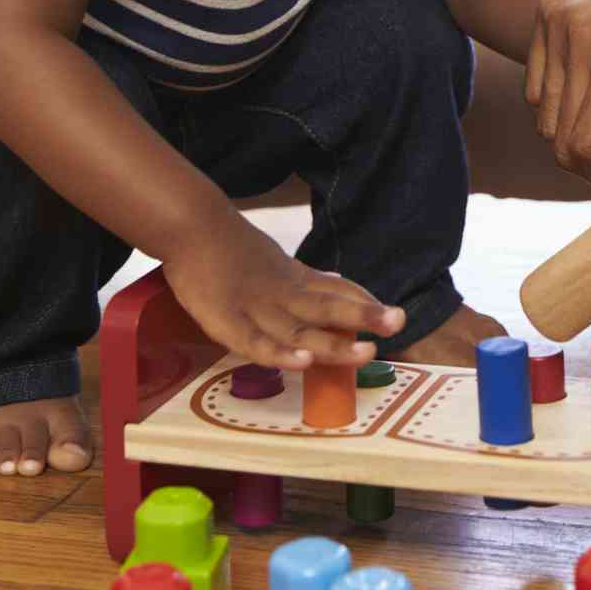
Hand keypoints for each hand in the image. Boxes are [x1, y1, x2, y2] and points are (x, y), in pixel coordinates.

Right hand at [162, 209, 404, 368]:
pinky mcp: (229, 324)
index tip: (392, 313)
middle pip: (328, 306)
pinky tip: (303, 363)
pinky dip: (280, 355)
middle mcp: (284, 294)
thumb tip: (335, 280)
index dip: (363, 301)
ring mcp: (258, 309)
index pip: (336, 289)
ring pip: (300, 330)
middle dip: (363, 316)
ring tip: (366, 352)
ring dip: (333, 344)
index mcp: (294, 278)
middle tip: (398, 321)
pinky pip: (257, 344)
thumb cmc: (231, 247)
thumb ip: (303, 279)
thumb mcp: (274, 261)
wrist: (192, 225)